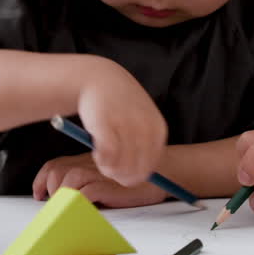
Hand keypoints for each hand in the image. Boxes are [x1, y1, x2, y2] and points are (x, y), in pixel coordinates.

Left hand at [32, 154, 166, 206]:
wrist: (162, 171)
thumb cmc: (131, 176)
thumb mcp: (104, 174)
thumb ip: (86, 179)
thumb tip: (65, 199)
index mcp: (83, 159)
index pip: (52, 165)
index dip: (40, 180)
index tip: (39, 195)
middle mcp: (87, 164)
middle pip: (56, 173)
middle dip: (49, 191)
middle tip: (53, 206)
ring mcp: (98, 174)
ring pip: (67, 183)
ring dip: (61, 198)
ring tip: (64, 210)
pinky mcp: (108, 186)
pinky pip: (84, 195)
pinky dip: (76, 205)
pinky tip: (79, 211)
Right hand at [74, 58, 167, 185]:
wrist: (98, 77)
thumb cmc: (119, 102)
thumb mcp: (142, 118)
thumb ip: (145, 143)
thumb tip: (141, 176)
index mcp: (157, 128)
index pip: (151, 166)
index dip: (136, 174)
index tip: (124, 171)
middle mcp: (145, 128)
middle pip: (137, 171)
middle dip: (122, 176)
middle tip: (110, 168)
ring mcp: (125, 126)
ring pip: (121, 168)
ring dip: (109, 169)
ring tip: (102, 158)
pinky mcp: (105, 126)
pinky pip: (106, 158)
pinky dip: (101, 161)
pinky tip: (96, 153)